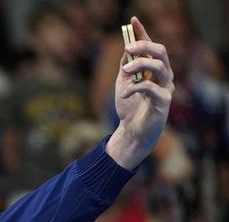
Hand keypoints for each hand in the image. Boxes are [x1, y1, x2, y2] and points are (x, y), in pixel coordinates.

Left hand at [107, 16, 173, 169]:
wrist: (131, 132)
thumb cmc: (129, 107)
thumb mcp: (123, 83)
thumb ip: (125, 68)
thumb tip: (125, 51)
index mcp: (153, 69)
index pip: (150, 47)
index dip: (142, 33)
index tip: (132, 21)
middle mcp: (163, 76)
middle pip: (161, 52)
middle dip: (145, 46)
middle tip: (128, 48)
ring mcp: (165, 88)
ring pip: (161, 67)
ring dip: (141, 65)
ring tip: (125, 71)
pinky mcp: (163, 102)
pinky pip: (151, 88)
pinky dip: (135, 87)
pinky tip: (125, 93)